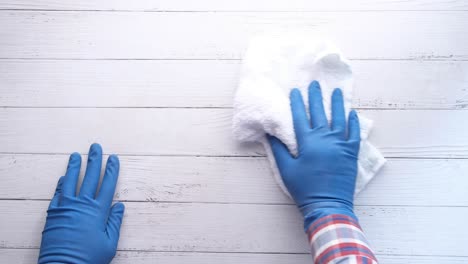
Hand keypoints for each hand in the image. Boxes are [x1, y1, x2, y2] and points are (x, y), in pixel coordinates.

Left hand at [39, 143, 124, 263]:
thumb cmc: (89, 258)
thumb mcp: (109, 243)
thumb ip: (114, 222)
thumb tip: (120, 206)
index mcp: (98, 211)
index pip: (107, 185)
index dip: (111, 170)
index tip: (113, 158)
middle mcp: (82, 205)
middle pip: (90, 177)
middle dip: (94, 160)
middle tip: (95, 147)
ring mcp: (66, 207)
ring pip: (71, 181)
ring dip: (74, 167)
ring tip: (76, 155)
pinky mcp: (53, 213)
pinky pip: (57, 194)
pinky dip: (61, 184)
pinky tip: (63, 178)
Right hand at [268, 81, 359, 229]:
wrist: (328, 205)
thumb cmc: (304, 189)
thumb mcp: (287, 170)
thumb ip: (279, 150)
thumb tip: (270, 134)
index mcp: (308, 142)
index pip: (300, 117)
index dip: (297, 102)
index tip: (295, 90)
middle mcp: (325, 139)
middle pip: (320, 112)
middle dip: (316, 97)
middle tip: (315, 84)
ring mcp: (340, 144)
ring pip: (339, 118)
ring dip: (337, 103)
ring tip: (336, 91)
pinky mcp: (351, 152)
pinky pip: (354, 133)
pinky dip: (353, 122)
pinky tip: (352, 112)